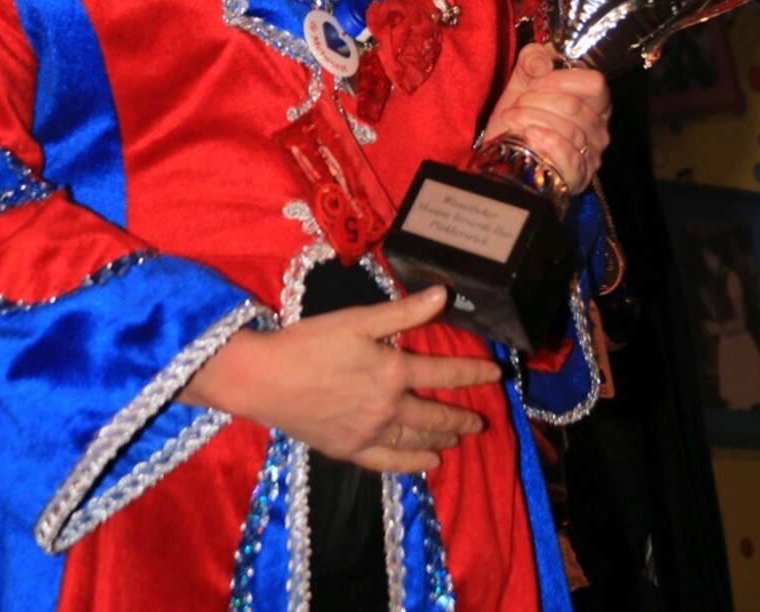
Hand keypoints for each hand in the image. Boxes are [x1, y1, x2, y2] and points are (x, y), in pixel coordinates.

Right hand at [178, 285, 500, 472]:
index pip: (444, 372)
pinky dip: (412, 464)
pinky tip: (426, 463)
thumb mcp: (359, 318)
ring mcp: (369, 434)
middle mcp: (388, 407)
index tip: (495, 376)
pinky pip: (389, 463)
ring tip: (458, 439)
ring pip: (416, 440)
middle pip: (434, 414)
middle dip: (461, 416)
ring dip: (441, 438)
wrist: (264, 379)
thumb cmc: (310, 341)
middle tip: (481, 422)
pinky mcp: (349, 451)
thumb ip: (403, 311)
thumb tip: (443, 295)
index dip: (473, 373)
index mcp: (393, 371)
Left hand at [480, 42, 610, 192]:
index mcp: (595, 100)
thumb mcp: (524, 75)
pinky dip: (544, 142)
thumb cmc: (521, 109)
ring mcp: (592, 154)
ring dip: (531, 120)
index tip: (534, 81)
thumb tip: (541, 65)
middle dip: (537, 100)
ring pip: (568, 130)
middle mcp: (600, 127)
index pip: (595, 84)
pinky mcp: (579, 176)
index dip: (562, 79)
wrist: (504, 147)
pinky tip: (526, 136)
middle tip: (517, 103)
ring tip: (512, 118)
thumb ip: (533, 58)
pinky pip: (568, 157)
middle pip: (574, 107)